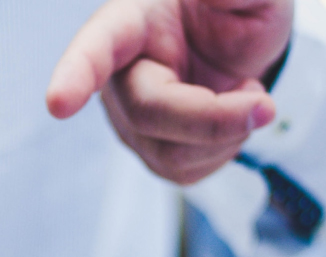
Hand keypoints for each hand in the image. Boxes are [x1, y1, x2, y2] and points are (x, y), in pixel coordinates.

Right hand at [47, 0, 293, 183]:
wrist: (244, 45)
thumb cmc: (235, 7)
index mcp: (130, 21)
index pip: (96, 48)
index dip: (75, 75)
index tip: (58, 103)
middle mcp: (118, 74)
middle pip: (149, 112)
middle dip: (212, 118)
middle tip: (266, 106)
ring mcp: (129, 118)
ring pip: (169, 151)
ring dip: (226, 133)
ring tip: (247, 94)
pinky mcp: (150, 151)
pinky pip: (184, 171)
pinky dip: (224, 149)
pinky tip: (230, 119)